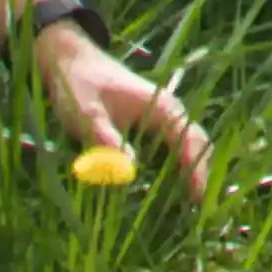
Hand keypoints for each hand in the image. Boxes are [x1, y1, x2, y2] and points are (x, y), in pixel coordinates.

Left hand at [35, 25, 209, 195]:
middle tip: (199, 210)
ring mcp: (161, 118)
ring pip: (187, 147)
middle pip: (197, 145)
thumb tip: (127, 172)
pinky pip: (172, 147)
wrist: (69, 61)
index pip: (190, 141)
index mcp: (161, 107)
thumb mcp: (87, 114)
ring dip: (191, 172)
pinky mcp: (149, 125)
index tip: (199, 199)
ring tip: (190, 205)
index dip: (196, 170)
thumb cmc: (79, 85)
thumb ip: (105, 139)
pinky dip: (177, 167)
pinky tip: (170, 188)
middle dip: (201, 175)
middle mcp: (168, 113)